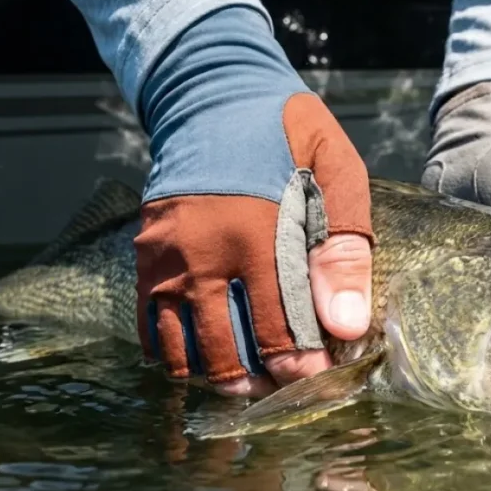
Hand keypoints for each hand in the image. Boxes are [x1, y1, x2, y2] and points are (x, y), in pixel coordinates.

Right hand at [134, 6, 372, 395]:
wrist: (209, 95)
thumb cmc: (286, 135)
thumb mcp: (335, 171)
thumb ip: (342, 248)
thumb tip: (345, 326)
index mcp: (257, 232)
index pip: (278, 328)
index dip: (300, 369)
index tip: (319, 385)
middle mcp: (202, 254)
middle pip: (227, 350)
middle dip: (260, 385)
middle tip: (285, 395)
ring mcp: (166, 260)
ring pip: (184, 350)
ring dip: (217, 379)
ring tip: (248, 388)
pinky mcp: (145, 259)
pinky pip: (150, 328)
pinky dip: (174, 357)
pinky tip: (202, 367)